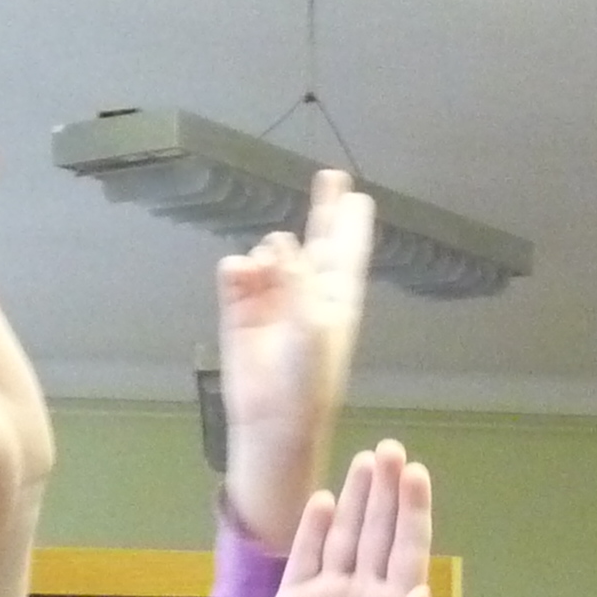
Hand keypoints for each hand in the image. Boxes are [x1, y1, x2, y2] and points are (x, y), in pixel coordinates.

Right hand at [219, 169, 375, 547]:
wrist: (271, 419)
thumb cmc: (305, 379)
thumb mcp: (312, 325)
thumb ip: (297, 277)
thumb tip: (278, 241)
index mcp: (337, 299)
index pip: (347, 252)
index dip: (351, 223)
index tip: (358, 195)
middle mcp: (307, 294)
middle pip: (318, 242)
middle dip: (323, 210)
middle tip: (331, 177)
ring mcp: (273, 299)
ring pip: (271, 253)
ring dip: (268, 251)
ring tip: (267, 266)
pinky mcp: (239, 310)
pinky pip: (238, 272)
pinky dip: (239, 267)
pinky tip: (242, 273)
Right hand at [257, 444, 442, 596]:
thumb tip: (420, 591)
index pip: (408, 548)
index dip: (413, 511)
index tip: (416, 473)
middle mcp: (366, 593)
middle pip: (378, 532)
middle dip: (385, 491)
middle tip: (391, 449)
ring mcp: (330, 595)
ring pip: (345, 537)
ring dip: (355, 501)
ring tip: (364, 461)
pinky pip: (306, 558)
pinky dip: (314, 530)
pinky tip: (324, 500)